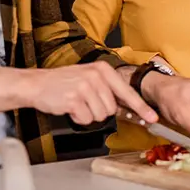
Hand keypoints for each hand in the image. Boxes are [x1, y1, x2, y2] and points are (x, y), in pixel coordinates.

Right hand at [22, 63, 156, 125]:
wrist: (37, 84)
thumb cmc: (63, 83)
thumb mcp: (89, 79)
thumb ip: (109, 91)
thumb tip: (130, 109)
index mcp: (103, 69)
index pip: (127, 92)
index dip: (141, 108)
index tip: (152, 118)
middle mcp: (96, 76)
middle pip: (112, 109)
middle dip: (99, 111)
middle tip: (85, 102)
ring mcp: (85, 86)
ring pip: (100, 116)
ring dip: (88, 115)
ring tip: (77, 104)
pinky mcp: (74, 99)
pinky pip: (86, 119)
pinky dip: (78, 118)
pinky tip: (70, 108)